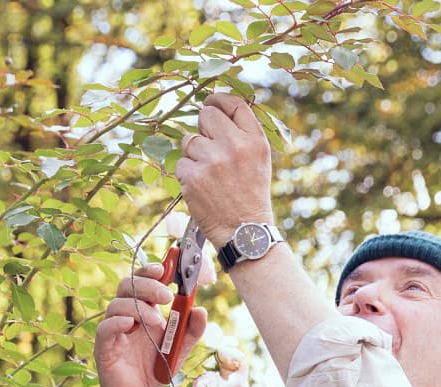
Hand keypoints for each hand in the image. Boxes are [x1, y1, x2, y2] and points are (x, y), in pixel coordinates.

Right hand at [94, 263, 209, 386]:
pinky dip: (118, 322)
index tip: (167, 266)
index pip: (144, 280)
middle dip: (148, 285)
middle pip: (129, 285)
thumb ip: (191, 330)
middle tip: (167, 295)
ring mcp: (114, 328)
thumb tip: (201, 310)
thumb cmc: (155, 369)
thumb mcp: (180, 348)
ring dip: (139, 307)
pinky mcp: (104, 346)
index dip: (153, 270)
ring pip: (117, 304)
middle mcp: (127, 314)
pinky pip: (106, 327)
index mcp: (144, 308)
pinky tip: (131, 326)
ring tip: (157, 321)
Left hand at [176, 93, 274, 241]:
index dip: (217, 100)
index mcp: (254, 140)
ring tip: (210, 174)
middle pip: (206, 114)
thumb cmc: (251, 195)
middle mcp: (234, 146)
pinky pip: (181, 163)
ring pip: (189, 140)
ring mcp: (212, 161)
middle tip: (210, 147)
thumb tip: (216, 107)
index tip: (210, 103)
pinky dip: (188, 175)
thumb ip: (243, 133)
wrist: (245, 232)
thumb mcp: (260, 160)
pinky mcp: (194, 177)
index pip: (233, 103)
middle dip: (203, 127)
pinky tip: (203, 187)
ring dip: (195, 155)